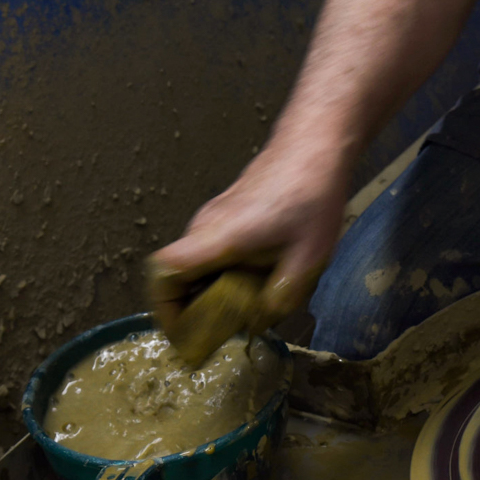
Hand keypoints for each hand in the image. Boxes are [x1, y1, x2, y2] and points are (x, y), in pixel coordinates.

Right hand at [148, 133, 350, 332]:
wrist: (315, 147)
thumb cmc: (312, 199)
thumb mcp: (306, 261)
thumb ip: (279, 300)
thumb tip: (255, 326)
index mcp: (217, 238)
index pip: (164, 273)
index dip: (164, 309)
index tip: (181, 333)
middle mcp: (204, 227)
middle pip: (177, 274)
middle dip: (192, 309)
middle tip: (220, 333)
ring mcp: (213, 218)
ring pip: (198, 263)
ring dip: (211, 291)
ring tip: (245, 310)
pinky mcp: (227, 214)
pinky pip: (213, 251)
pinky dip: (223, 273)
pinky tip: (258, 281)